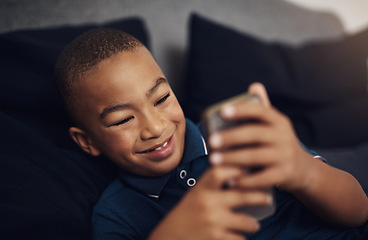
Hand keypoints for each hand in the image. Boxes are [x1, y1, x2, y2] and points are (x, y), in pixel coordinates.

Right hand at [148, 165, 271, 239]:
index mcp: (201, 189)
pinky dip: (240, 238)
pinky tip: (237, 236)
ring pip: (247, 221)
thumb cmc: (186, 214)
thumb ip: (212, 184)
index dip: (237, 168)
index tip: (249, 170)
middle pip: (242, 194)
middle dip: (259, 197)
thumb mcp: (195, 194)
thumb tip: (241, 173)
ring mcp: (213, 221)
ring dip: (252, 224)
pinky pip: (240, 239)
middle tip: (266, 198)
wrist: (169, 237)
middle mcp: (207, 202)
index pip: (220, 171)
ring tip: (252, 224)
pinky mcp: (217, 238)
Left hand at [208, 82, 314, 191]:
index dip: (241, 110)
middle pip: (254, 134)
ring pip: (255, 156)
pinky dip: (245, 180)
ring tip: (213, 160)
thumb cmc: (278, 143)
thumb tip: (254, 86)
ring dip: (232, 158)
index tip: (222, 111)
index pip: (260, 111)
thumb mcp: (274, 125)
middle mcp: (284, 136)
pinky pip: (262, 178)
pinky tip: (230, 180)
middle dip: (230, 137)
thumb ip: (262, 108)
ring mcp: (285, 155)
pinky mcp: (285, 174)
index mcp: (278, 121)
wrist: (303, 169)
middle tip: (211, 141)